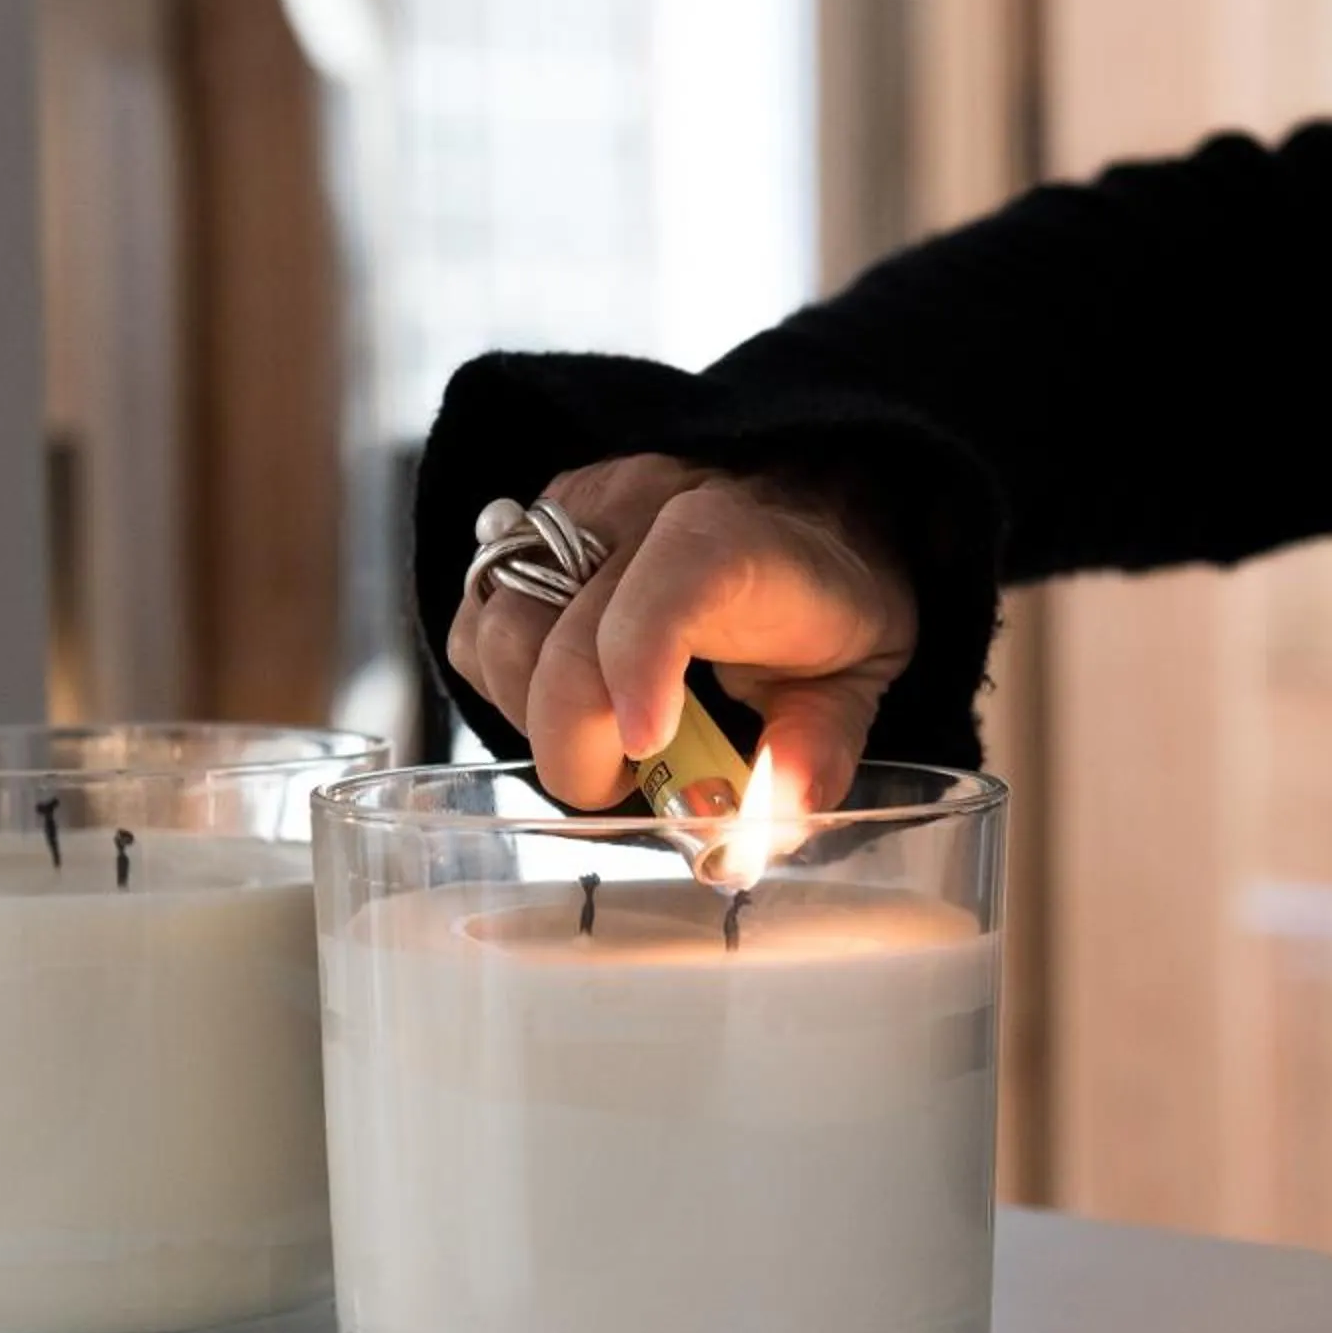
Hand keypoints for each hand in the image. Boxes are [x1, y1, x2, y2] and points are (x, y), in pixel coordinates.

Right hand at [446, 456, 915, 813]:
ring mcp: (575, 511)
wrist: (801, 502)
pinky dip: (506, 684)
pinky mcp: (529, 526)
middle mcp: (647, 506)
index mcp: (742, 538)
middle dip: (580, 750)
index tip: (646, 748)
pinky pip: (477, 622)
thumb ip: (814, 751)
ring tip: (599, 736)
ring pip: (501, 634)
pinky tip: (567, 696)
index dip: (641, 669)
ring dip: (534, 718)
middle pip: (566, 642)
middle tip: (624, 787)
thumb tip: (761, 831)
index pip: (675, 584)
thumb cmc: (825, 592)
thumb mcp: (854, 679)